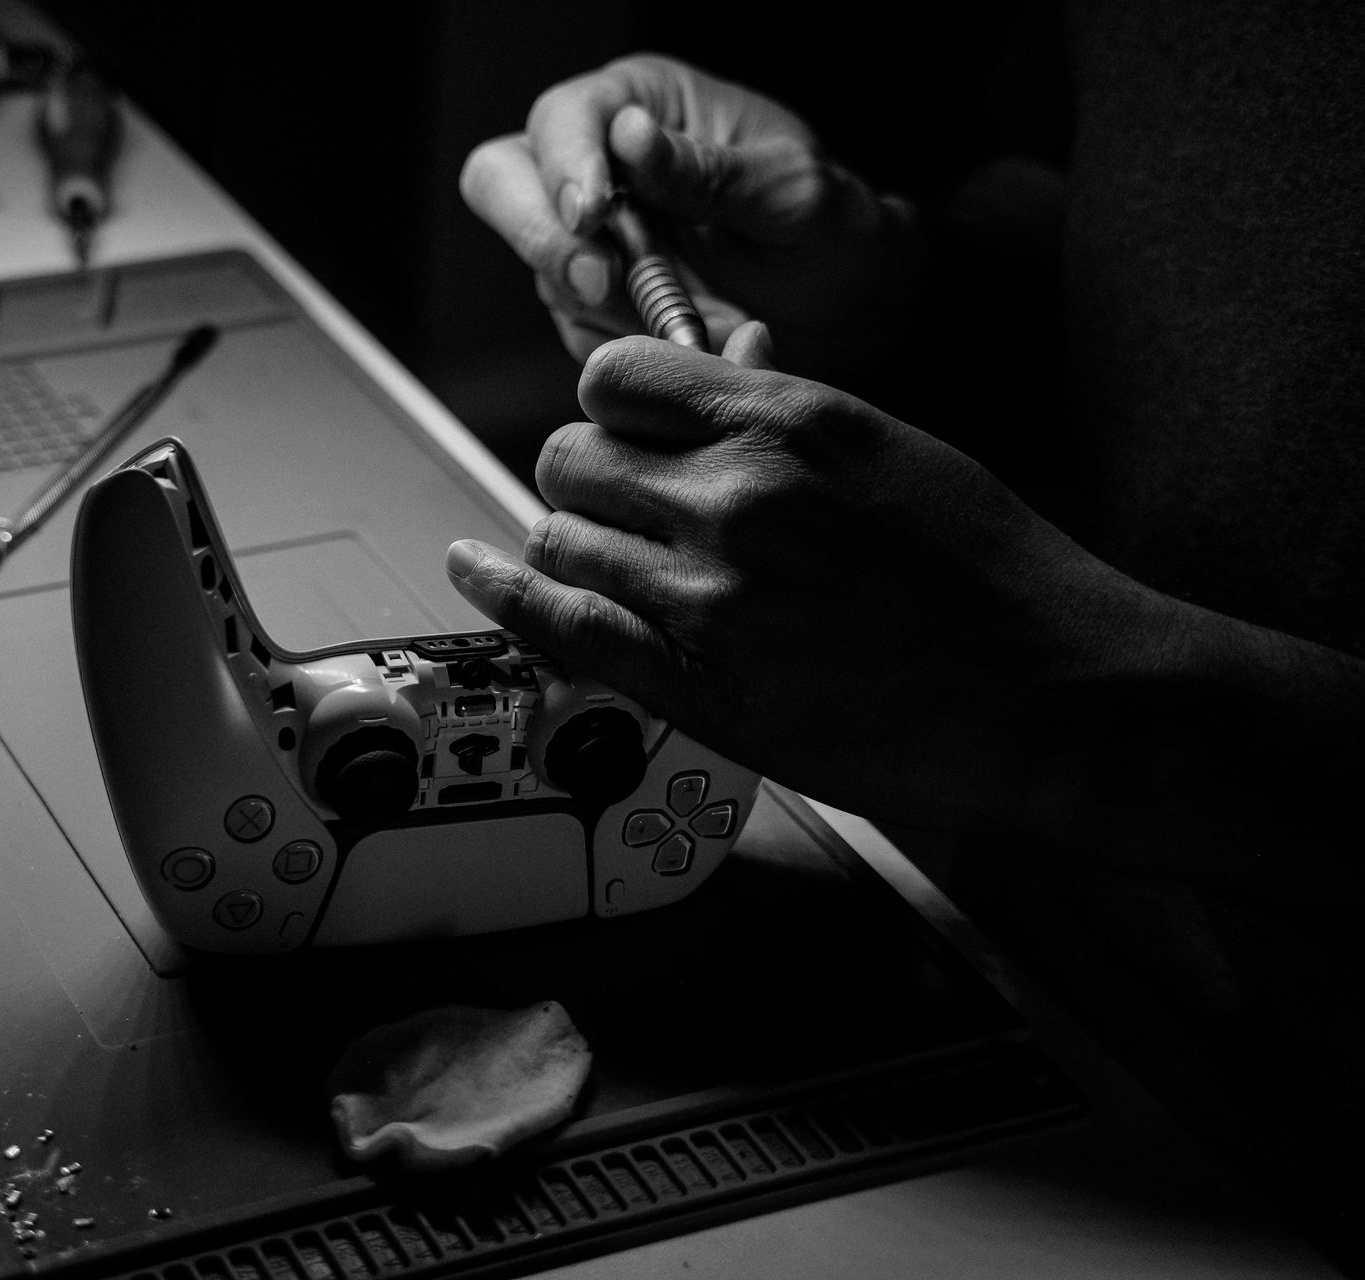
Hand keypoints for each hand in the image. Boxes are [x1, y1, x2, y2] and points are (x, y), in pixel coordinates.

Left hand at [445, 330, 1182, 834]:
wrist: (1054, 697)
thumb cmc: (994, 574)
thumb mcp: (893, 449)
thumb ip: (785, 407)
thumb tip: (718, 359)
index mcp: (788, 420)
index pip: (616, 375)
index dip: (612, 405)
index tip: (624, 430)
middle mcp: (734, 495)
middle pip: (571, 458)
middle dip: (586, 479)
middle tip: (620, 509)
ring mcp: (707, 595)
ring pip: (557, 539)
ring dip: (571, 548)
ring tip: (612, 566)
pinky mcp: (695, 684)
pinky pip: (556, 624)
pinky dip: (501, 594)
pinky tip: (474, 570)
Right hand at [460, 54, 920, 380]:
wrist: (850, 307)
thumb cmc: (828, 227)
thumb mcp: (789, 191)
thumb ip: (707, 171)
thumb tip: (627, 136)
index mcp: (639, 105)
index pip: (561, 120)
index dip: (563, 165)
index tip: (594, 213)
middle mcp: (596, 168)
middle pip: (501, 184)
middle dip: (543, 236)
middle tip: (603, 282)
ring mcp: (586, 243)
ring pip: (541, 270)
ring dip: (608, 306)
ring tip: (693, 317)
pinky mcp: (594, 310)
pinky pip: (577, 332)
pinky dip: (627, 347)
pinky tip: (687, 338)